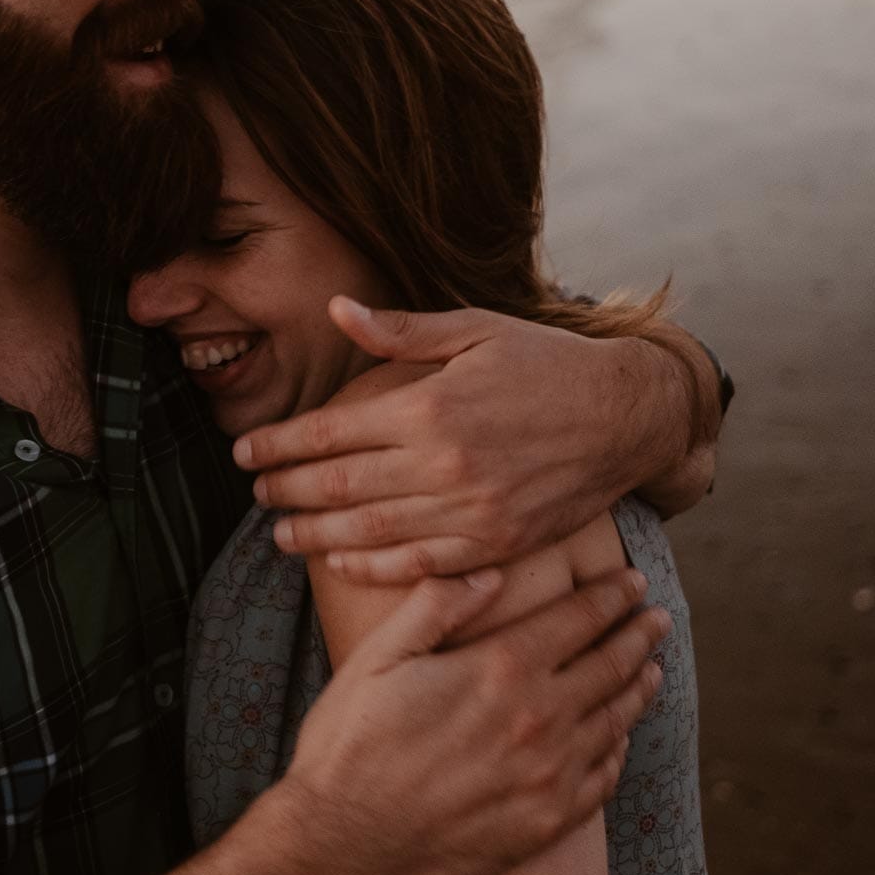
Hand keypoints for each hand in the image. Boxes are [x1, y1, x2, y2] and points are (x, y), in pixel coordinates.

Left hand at [238, 297, 694, 581]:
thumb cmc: (547, 363)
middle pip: (340, 485)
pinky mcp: (498, 542)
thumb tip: (335, 309)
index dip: (280, 445)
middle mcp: (445, 463)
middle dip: (287, 490)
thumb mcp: (475, 329)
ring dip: (317, 534)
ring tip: (280, 534)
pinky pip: (422, 564)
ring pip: (372, 531)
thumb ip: (400, 331)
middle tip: (254, 493)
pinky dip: (375, 566)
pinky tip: (342, 561)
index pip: (330, 432)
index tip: (246, 452)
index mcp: (430, 407)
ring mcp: (472, 509)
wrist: (628, 415)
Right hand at [275, 567, 668, 874]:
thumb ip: (437, 606)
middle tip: (656, 616)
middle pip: (611, 665)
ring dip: (639, 688)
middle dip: (638, 634)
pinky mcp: (547, 822)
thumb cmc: (351, 743)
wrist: (342, 840)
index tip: (630, 580)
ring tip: (652, 669)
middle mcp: (539, 719)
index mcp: (500, 669)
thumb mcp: (380, 656)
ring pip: (616, 720)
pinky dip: (619, 749)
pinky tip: (619, 737)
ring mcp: (549, 775)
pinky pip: (603, 778)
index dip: (610, 595)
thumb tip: (489, 572)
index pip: (578, 619)